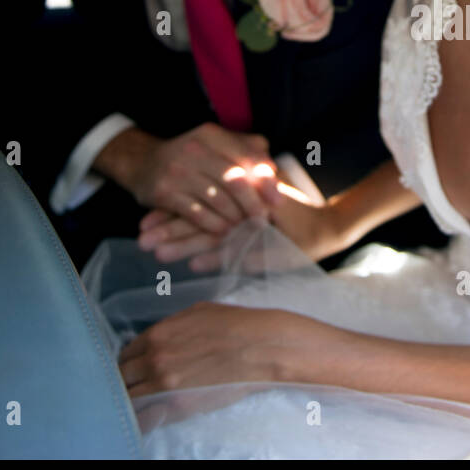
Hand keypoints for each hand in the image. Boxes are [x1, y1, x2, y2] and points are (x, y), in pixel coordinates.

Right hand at [97, 123, 282, 235]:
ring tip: (246, 228)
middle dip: (253, 204)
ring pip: (218, 200)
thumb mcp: (216, 144)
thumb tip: (275, 171)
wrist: (141, 162)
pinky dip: (214, 226)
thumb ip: (247, 150)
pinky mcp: (164, 192)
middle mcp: (194, 149)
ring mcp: (177, 171)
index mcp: (212, 135)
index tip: (277, 201)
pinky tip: (223, 232)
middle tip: (263, 220)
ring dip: (235, 218)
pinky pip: (197, 214)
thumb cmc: (190, 157)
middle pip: (235, 181)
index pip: (248, 157)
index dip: (266, 181)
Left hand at [118, 302, 329, 397]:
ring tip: (145, 401)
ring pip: (129, 399)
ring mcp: (164, 384)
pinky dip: (145, 416)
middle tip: (138, 386)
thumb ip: (171, 329)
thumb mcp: (197, 314)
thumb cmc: (236, 325)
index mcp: (157, 335)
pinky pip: (147, 416)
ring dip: (134, 399)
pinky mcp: (178, 405)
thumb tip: (158, 340)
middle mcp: (154, 359)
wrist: (262, 346)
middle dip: (128, 381)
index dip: (130, 363)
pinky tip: (151, 414)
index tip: (136, 369)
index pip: (125, 354)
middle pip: (122, 377)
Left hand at [136, 186, 355, 270]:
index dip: (171, 215)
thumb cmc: (289, 225)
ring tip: (159, 254)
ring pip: (214, 232)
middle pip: (201, 217)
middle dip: (169, 230)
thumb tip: (187, 238)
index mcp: (238, 202)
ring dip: (185, 244)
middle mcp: (243, 210)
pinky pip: (239, 249)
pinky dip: (218, 258)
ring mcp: (256, 224)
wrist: (327, 229)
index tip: (144, 224)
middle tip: (142, 240)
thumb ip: (227, 220)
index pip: (199, 206)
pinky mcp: (270, 239)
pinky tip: (194, 266)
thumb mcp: (256, 219)